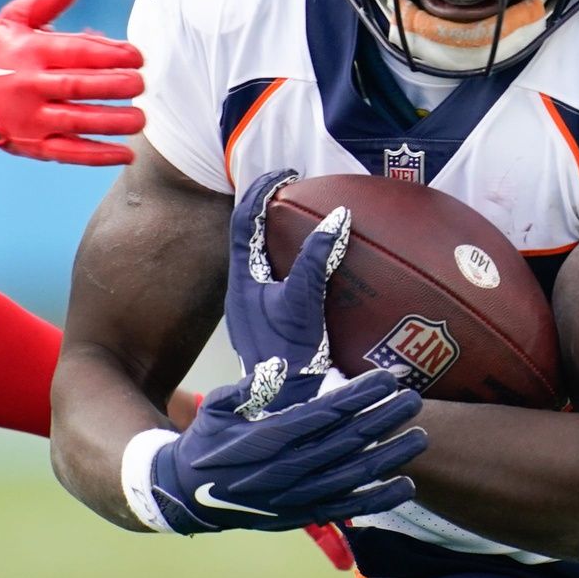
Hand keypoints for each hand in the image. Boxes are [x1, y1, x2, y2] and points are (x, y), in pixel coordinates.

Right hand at [0, 0, 144, 165]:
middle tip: (141, 84)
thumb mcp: (14, 18)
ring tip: (140, 119)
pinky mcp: (32, 146)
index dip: (109, 54)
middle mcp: (28, 87)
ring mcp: (30, 120)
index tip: (136, 56)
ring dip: (112, 122)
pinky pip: (68, 153)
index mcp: (28, 52)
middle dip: (114, 86)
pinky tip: (125, 154)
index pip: (74, 53)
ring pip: (77, 122)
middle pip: (77, 87)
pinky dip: (98, 156)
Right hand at [130, 368, 424, 534]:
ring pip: (353, 476)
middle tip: (415, 399)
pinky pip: (347, 508)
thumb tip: (277, 365)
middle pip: (347, 442)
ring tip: (420, 436)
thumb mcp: (217, 407)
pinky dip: (378, 499)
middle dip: (384, 419)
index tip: (386, 379)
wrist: (188, 494)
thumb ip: (249, 387)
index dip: (359, 396)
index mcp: (267, 439)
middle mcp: (287, 470)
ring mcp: (297, 496)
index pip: (324, 414)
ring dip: (390, 457)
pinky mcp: (301, 514)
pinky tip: (406, 485)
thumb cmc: (207, 441)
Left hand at [224, 168, 337, 383]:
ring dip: (278, 235)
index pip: (242, 219)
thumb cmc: (288, 355)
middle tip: (295, 192)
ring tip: (304, 220)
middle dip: (267, 208)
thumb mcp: (304, 302)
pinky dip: (290, 261)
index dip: (261, 191)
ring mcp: (252, 307)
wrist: (281, 403)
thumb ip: (317, 259)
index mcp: (241, 279)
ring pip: (259, 257)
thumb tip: (337, 216)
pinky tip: (315, 267)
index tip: (287, 174)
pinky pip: (274, 277)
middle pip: (247, 235)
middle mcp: (241, 290)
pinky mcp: (266, 321)